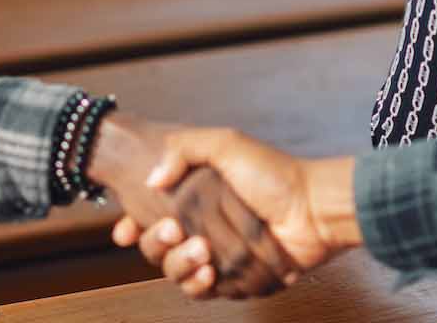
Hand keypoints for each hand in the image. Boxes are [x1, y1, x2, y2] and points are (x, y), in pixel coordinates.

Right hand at [113, 128, 357, 299]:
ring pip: (175, 272)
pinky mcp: (232, 280)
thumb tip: (151, 179)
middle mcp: (200, 228)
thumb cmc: (273, 174)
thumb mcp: (226, 144)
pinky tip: (209, 273)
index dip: (130, 225)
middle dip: (155, 243)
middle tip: (173, 230)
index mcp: (194, 198)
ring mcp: (215, 256)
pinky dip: (199, 284)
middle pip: (155, 248)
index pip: (148, 215)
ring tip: (202, 251)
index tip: (123, 229)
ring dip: (179, 264)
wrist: (312, 210)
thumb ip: (183, 150)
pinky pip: (201, 292)